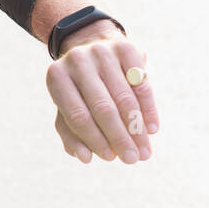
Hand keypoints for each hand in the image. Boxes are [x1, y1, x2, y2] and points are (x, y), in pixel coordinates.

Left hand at [46, 34, 159, 163]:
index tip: (110, 158)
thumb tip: (85, 158)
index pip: (78, 116)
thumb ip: (71, 134)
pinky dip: (148, 108)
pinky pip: (141, 83)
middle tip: (132, 159)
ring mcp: (102, 52)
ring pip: (125, 97)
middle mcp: (77, 60)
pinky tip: (152, 129)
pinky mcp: (126, 48)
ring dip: (137, 129)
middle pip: (103, 108)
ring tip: (144, 151)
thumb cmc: (79, 89)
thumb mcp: (66, 108)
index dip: (95, 139)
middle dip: (120, 138)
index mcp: (57, 77)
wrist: (93, 48)